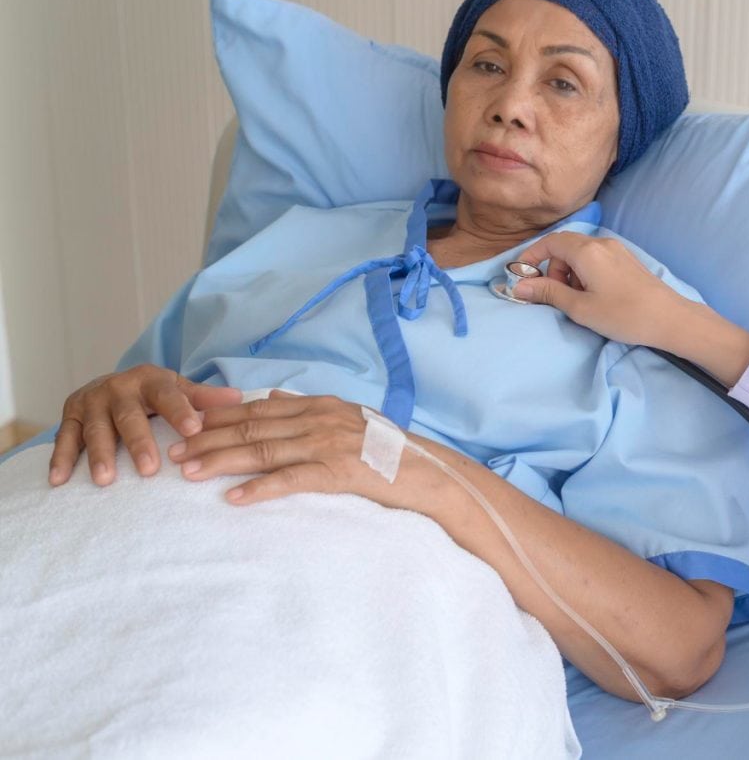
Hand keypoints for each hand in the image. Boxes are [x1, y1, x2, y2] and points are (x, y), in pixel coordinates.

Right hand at [50, 365, 243, 486]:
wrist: (113, 383)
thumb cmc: (155, 394)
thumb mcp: (179, 389)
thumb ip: (204, 397)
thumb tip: (239, 398)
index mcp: (151, 381)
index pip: (168, 395)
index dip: (181, 411)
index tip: (194, 430)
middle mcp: (119, 388)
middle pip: (129, 416)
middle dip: (139, 442)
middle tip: (149, 469)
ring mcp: (92, 401)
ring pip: (95, 429)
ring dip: (99, 454)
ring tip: (105, 480)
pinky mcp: (70, 415)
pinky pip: (65, 439)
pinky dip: (60, 459)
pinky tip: (59, 480)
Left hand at [167, 391, 415, 508]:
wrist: (426, 470)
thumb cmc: (387, 450)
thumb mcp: (349, 418)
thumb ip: (310, 409)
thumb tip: (273, 399)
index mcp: (318, 404)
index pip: (257, 408)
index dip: (218, 418)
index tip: (186, 427)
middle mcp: (318, 418)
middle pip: (251, 428)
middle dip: (207, 439)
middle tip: (172, 452)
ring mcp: (327, 444)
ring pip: (262, 451)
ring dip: (220, 462)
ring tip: (187, 473)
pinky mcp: (337, 472)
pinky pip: (290, 480)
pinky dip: (260, 489)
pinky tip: (234, 499)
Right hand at [514, 232, 691, 347]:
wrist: (670, 319)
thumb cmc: (623, 315)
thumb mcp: (580, 308)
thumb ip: (548, 293)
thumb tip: (519, 286)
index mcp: (587, 251)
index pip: (550, 242)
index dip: (532, 257)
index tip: (522, 277)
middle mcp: (601, 243)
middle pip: (564, 246)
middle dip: (552, 269)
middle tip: (556, 296)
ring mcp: (616, 250)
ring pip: (580, 254)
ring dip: (569, 273)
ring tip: (578, 300)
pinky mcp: (626, 260)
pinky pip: (595, 259)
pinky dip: (585, 273)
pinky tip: (594, 295)